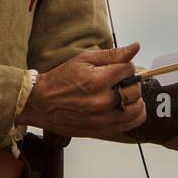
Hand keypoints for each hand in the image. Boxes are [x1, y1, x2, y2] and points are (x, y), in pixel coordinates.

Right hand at [17, 43, 146, 138]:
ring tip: (125, 94)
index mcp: (97, 80)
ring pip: (137, 109)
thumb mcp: (83, 59)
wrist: (41, 104)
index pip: (129, 69)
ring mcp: (103, 118)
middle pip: (135, 89)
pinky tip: (127, 107)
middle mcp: (102, 101)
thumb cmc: (60, 80)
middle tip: (120, 81)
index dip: (126, 66)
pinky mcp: (102, 130)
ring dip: (135, 99)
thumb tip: (135, 48)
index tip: (118, 68)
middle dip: (131, 82)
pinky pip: (130, 124)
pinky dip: (135, 115)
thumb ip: (112, 54)